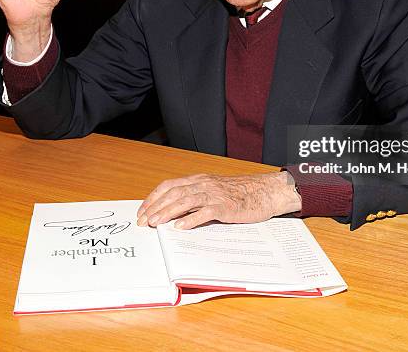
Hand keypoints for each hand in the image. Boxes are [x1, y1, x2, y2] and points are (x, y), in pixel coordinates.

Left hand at [136, 172, 301, 229]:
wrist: (265, 191)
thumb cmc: (241, 193)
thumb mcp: (215, 191)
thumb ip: (197, 198)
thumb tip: (174, 213)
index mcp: (200, 180)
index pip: (169, 185)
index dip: (153, 198)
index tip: (142, 211)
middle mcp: (204, 184)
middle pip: (173, 193)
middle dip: (155, 207)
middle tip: (143, 222)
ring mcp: (215, 194)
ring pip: (185, 200)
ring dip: (167, 212)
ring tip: (156, 223)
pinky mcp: (225, 206)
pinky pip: (205, 212)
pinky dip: (191, 219)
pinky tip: (181, 227)